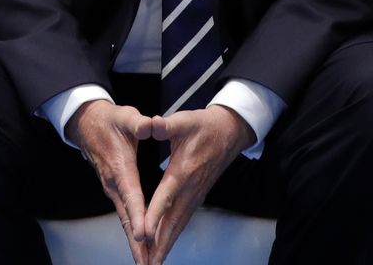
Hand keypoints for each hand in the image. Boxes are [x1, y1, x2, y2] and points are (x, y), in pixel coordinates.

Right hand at [67, 99, 156, 262]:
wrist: (86, 123)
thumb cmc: (109, 120)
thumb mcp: (124, 116)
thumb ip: (137, 122)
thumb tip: (148, 125)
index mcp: (120, 167)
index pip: (131, 195)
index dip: (139, 215)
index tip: (145, 235)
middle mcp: (114, 184)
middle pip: (127, 218)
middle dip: (137, 242)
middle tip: (146, 263)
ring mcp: (112, 189)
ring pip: (125, 220)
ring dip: (135, 242)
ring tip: (145, 262)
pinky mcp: (114, 191)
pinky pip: (124, 215)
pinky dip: (133, 232)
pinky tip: (141, 244)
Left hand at [139, 106, 253, 264]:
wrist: (229, 132)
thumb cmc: (204, 126)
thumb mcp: (184, 120)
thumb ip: (167, 125)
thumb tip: (153, 123)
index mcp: (183, 171)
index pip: (166, 197)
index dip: (154, 216)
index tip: (143, 234)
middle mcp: (190, 188)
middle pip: (173, 221)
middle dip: (159, 243)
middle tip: (147, 263)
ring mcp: (195, 195)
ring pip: (178, 224)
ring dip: (166, 244)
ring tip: (153, 262)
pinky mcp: (196, 196)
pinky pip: (182, 220)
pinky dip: (173, 235)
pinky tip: (164, 246)